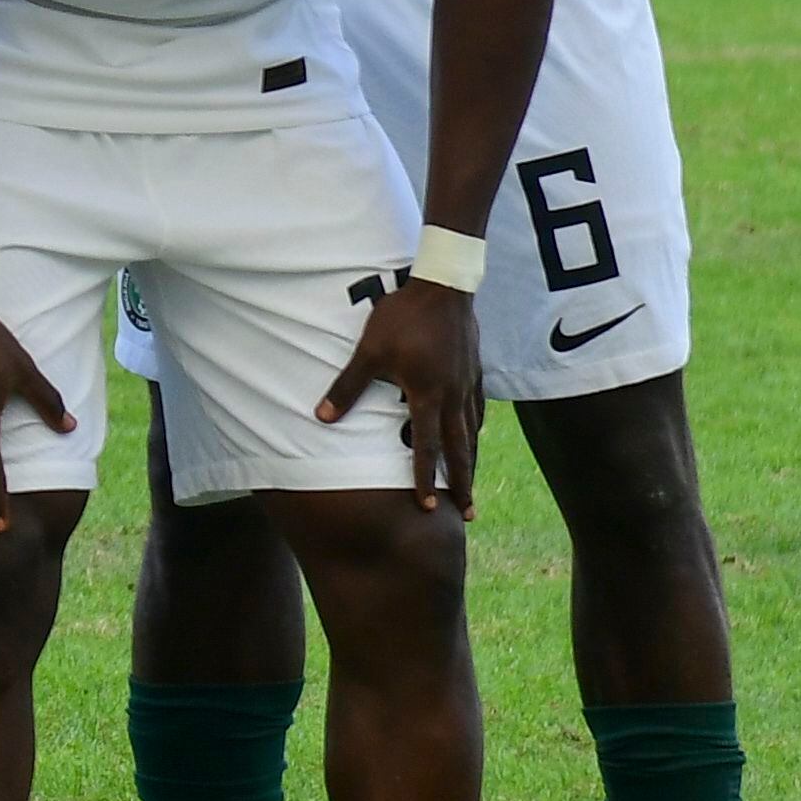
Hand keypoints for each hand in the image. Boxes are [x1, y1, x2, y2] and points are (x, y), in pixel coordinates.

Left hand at [323, 277, 482, 509]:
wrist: (443, 287)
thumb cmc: (402, 318)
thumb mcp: (369, 352)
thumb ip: (347, 387)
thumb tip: (321, 418)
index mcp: (428, 396)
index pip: (426, 448)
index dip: (425, 479)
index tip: (428, 507)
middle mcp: (454, 397)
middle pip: (460, 449)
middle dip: (463, 483)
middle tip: (469, 513)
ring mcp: (468, 384)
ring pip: (472, 432)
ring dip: (471, 460)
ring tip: (473, 484)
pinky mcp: (475, 370)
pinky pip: (479, 409)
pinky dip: (476, 429)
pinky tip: (474, 435)